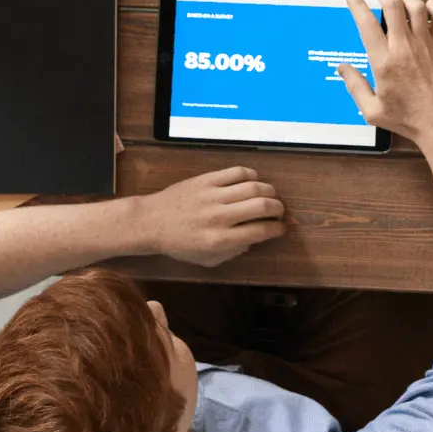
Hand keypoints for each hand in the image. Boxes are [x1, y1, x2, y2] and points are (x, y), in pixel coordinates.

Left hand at [137, 166, 285, 266]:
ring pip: (255, 186)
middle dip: (278, 208)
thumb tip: (257, 237)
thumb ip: (234, 251)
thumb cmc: (179, 244)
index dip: (277, 228)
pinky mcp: (207, 179)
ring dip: (270, 191)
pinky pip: (239, 172)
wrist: (151, 222)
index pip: (261, 230)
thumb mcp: (207, 259)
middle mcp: (219, 217)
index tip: (281, 228)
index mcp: (219, 240)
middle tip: (279, 211)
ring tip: (270, 196)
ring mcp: (213, 195)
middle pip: (263, 205)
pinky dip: (253, 176)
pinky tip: (253, 182)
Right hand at [338, 0, 432, 155]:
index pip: (366, 23)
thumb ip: (354, 86)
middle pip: (391, 4)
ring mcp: (426, 45)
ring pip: (416, 5)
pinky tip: (425, 5)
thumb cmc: (407, 119)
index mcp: (383, 62)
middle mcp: (404, 48)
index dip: (356, 3)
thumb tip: (342, 68)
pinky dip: (432, 5)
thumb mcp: (371, 109)